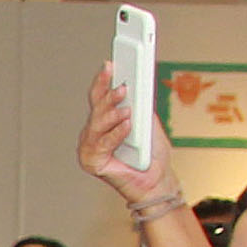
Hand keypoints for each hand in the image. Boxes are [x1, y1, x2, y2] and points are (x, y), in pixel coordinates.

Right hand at [74, 70, 188, 219]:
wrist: (157, 182)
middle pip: (96, 108)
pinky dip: (116, 133)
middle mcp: (92, 133)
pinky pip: (103, 144)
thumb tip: (137, 84)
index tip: (110, 64)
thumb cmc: (152, 155)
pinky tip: (127, 124)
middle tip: (122, 85)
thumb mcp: (148, 123)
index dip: (103, 80)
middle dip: (108, 94)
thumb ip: (139, 106)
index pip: (99, 96)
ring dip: (112, 113)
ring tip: (126, 106)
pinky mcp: (92, 163)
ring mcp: (89, 148)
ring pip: (97, 124)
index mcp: (103, 122)